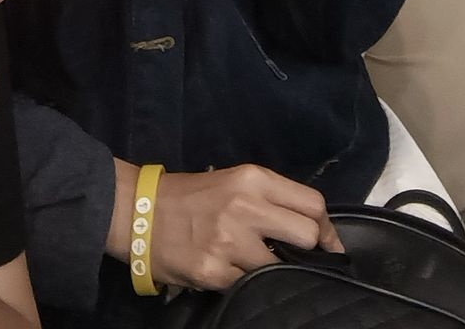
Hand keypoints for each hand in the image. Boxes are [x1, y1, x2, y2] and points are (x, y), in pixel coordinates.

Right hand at [146, 165, 343, 290]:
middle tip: (295, 257)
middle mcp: (245, 207)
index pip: (313, 204)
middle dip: (306, 251)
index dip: (326, 228)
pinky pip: (248, 284)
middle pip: (307, 235)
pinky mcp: (214, 271)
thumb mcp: (234, 182)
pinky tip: (230, 271)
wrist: (138, 213)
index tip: (326, 244)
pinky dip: (244, 282)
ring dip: (272, 271)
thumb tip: (313, 229)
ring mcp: (229, 241)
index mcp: (253, 179)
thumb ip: (272, 199)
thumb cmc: (192, 196)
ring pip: (280, 267)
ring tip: (252, 263)